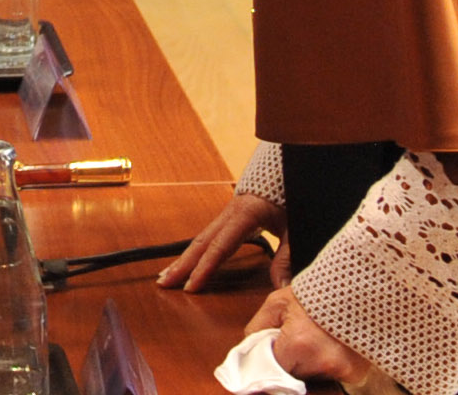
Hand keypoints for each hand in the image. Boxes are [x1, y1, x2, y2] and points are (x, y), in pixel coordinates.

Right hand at [158, 192, 289, 291]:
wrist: (287, 170)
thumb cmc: (289, 197)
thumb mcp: (293, 228)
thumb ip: (286, 257)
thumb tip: (281, 285)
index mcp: (244, 214)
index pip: (220, 246)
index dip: (204, 268)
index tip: (190, 286)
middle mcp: (230, 213)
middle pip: (201, 241)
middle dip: (182, 263)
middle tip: (164, 282)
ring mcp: (227, 213)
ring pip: (201, 238)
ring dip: (183, 258)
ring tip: (166, 276)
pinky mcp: (229, 216)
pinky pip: (208, 235)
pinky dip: (194, 250)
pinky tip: (187, 261)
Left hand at [244, 288, 375, 388]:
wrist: (355, 287)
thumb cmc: (315, 292)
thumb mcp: (278, 302)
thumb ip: (258, 327)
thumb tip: (249, 348)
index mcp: (298, 344)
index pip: (273, 368)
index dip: (271, 358)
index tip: (273, 349)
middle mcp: (321, 362)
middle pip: (293, 374)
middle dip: (291, 360)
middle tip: (297, 337)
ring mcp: (341, 371)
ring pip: (313, 376)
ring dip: (310, 364)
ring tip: (316, 339)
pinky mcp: (355, 374)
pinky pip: (333, 376)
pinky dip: (329, 365)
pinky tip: (331, 345)